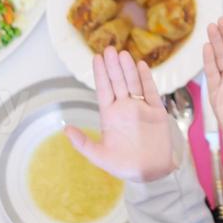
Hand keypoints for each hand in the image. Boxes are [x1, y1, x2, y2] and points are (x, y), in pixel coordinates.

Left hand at [66, 47, 175, 182]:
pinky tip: (142, 66)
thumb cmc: (124, 166)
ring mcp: (141, 108)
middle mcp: (125, 108)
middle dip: (113, 66)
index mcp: (110, 116)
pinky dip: (147, 79)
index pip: (104, 90)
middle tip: (109, 49)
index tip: (96, 58)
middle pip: (118, 82)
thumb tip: (65, 128)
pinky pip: (151, 92)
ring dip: (128, 69)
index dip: (100, 74)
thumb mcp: (99, 156)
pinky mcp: (157, 112)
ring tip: (123, 54)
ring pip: (133, 83)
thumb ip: (83, 143)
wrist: (151, 173)